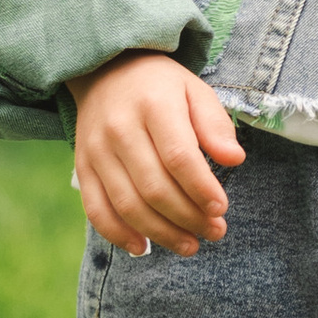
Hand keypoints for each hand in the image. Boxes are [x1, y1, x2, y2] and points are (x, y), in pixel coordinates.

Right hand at [72, 52, 245, 257]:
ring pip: (128, 204)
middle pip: (154, 187)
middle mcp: (120, 128)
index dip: (201, 188)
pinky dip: (118, 234)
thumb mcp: (194, 90)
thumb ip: (215, 124)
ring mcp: (96, 150)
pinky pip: (96, 209)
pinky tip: (143, 247)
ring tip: (190, 245)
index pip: (179, 156)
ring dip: (161, 233)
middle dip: (188, 217)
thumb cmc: (160, 87)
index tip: (221, 208)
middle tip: (215, 232)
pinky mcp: (82, 167)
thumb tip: (234, 159)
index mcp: (154, 105)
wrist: (105, 70)